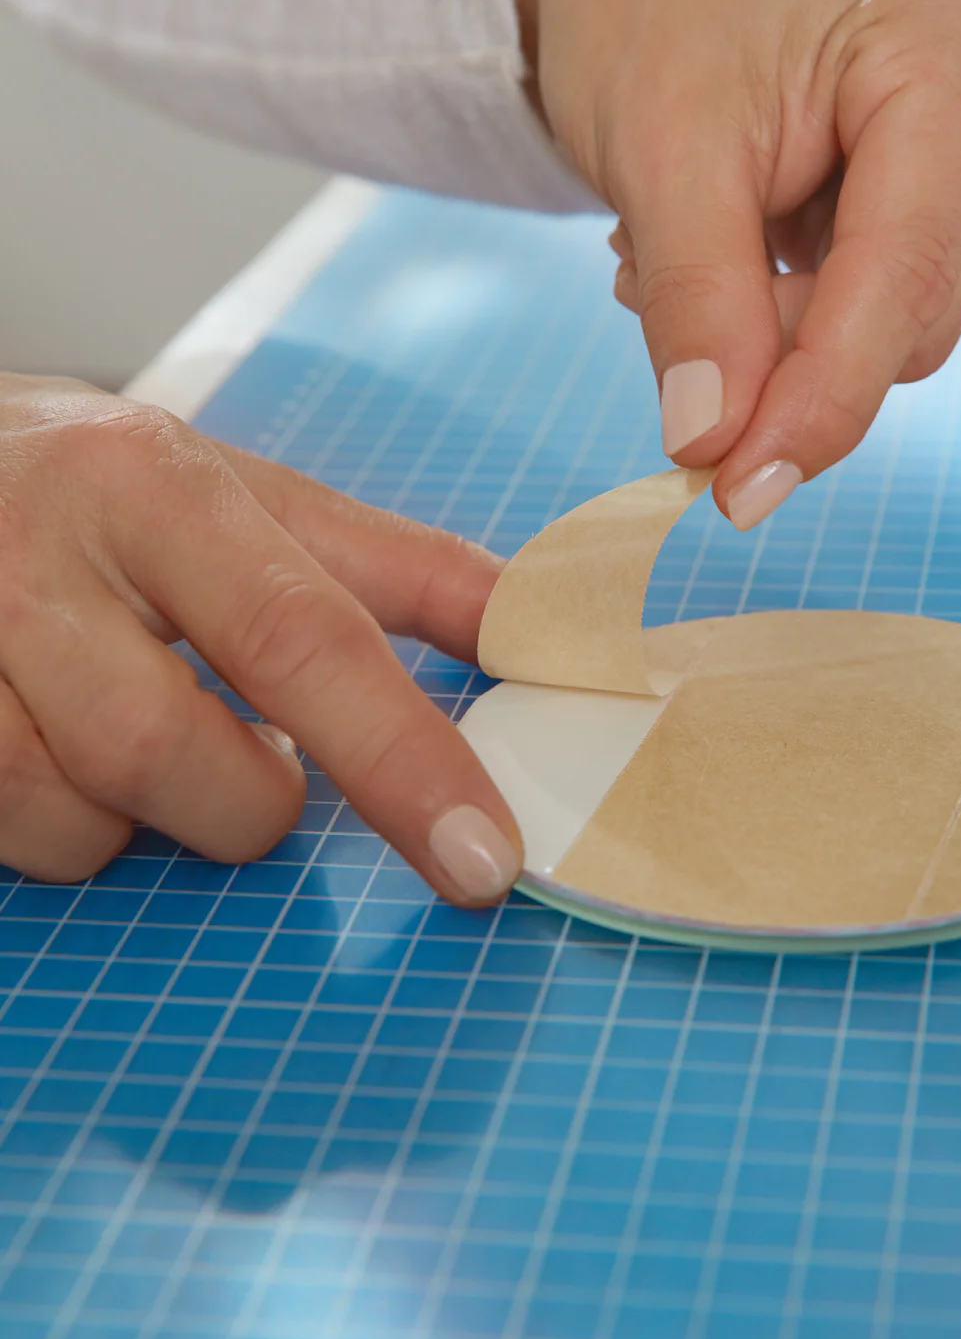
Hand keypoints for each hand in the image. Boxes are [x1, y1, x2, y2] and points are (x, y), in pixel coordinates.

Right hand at [0, 376, 519, 895]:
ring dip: (130, 818)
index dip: (401, 758)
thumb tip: (534, 624)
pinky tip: (49, 747)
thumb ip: (386, 566)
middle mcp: (34, 551)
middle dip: (240, 798)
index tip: (481, 857)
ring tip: (130, 726)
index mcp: (150, 481)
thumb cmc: (89, 485)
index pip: (297, 635)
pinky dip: (50, 824)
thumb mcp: (230, 489)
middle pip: (168, 754)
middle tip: (248, 754)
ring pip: (69, 819)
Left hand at [512, 0, 960, 527]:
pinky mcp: (953, 205)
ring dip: (772, 331)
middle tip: (645, 286)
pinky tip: (728, 247)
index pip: (905, 273)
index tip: (735, 487)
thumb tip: (714, 446)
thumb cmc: (649, 21)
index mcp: (950, 54)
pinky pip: (878, 316)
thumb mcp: (656, 160)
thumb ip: (698, 306)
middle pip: (909, 319)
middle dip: (777, 348)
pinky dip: (787, 315)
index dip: (821, 398)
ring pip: (894, 334)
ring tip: (676, 247)